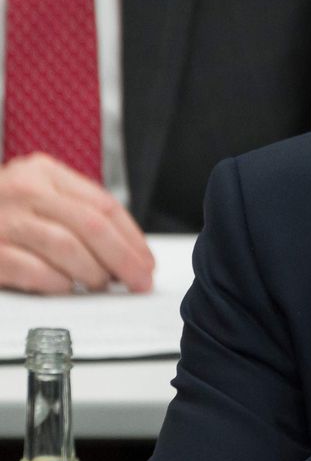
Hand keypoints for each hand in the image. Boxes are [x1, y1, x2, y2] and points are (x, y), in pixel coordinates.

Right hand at [0, 154, 152, 292]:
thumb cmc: (0, 212)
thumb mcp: (35, 195)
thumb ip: (73, 211)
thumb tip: (125, 250)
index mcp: (42, 171)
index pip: (103, 203)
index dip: (132, 237)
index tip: (146, 262)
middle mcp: (22, 189)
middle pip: (91, 225)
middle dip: (123, 258)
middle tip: (138, 281)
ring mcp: (2, 219)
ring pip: (66, 246)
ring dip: (92, 272)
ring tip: (101, 286)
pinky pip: (33, 270)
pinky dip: (57, 283)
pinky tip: (65, 288)